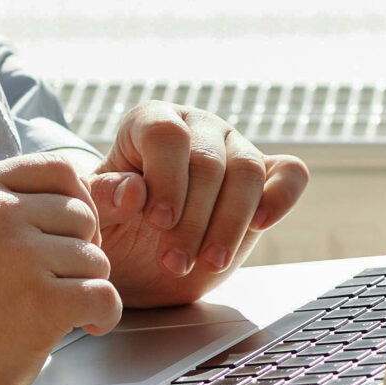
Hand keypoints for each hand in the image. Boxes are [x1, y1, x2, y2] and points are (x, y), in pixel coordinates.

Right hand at [0, 152, 122, 384]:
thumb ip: (24, 205)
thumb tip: (118, 191)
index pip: (59, 169)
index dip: (75, 204)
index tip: (61, 240)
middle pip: (82, 214)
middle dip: (80, 251)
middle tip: (54, 284)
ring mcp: (16, 255)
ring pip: (96, 258)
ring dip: (86, 287)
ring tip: (51, 309)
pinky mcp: (39, 302)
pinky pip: (104, 296)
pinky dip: (103, 316)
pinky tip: (84, 327)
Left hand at [84, 103, 309, 307]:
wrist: (141, 260)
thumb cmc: (114, 228)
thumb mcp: (96, 218)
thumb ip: (104, 199)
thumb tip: (133, 190)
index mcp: (151, 123)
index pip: (167, 134)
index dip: (165, 178)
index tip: (158, 221)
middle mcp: (197, 128)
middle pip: (208, 161)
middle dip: (193, 218)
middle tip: (173, 261)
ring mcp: (234, 149)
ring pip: (247, 171)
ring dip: (230, 223)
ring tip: (209, 262)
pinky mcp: (266, 178)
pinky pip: (289, 174)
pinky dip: (282, 196)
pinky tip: (261, 224)